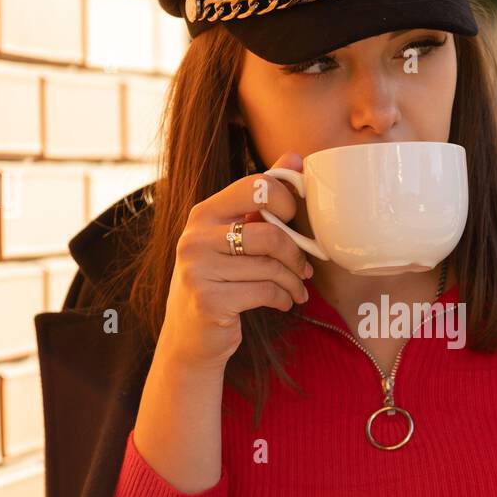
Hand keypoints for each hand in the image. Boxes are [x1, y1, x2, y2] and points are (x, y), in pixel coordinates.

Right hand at [159, 153, 314, 370]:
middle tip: (305, 267)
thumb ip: (261, 198)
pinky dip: (284, 298)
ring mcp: (198, 270)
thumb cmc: (219, 281)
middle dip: (296, 253)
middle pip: (269, 233)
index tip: (294, 220)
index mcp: (203, 214)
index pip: (255, 187)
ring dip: (293, 281)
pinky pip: (265, 292)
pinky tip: (283, 302)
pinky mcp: (209, 300)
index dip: (286, 201)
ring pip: (271, 266)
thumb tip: (295, 159)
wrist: (190, 337)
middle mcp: (195, 238)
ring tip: (297, 289)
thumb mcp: (233, 236)